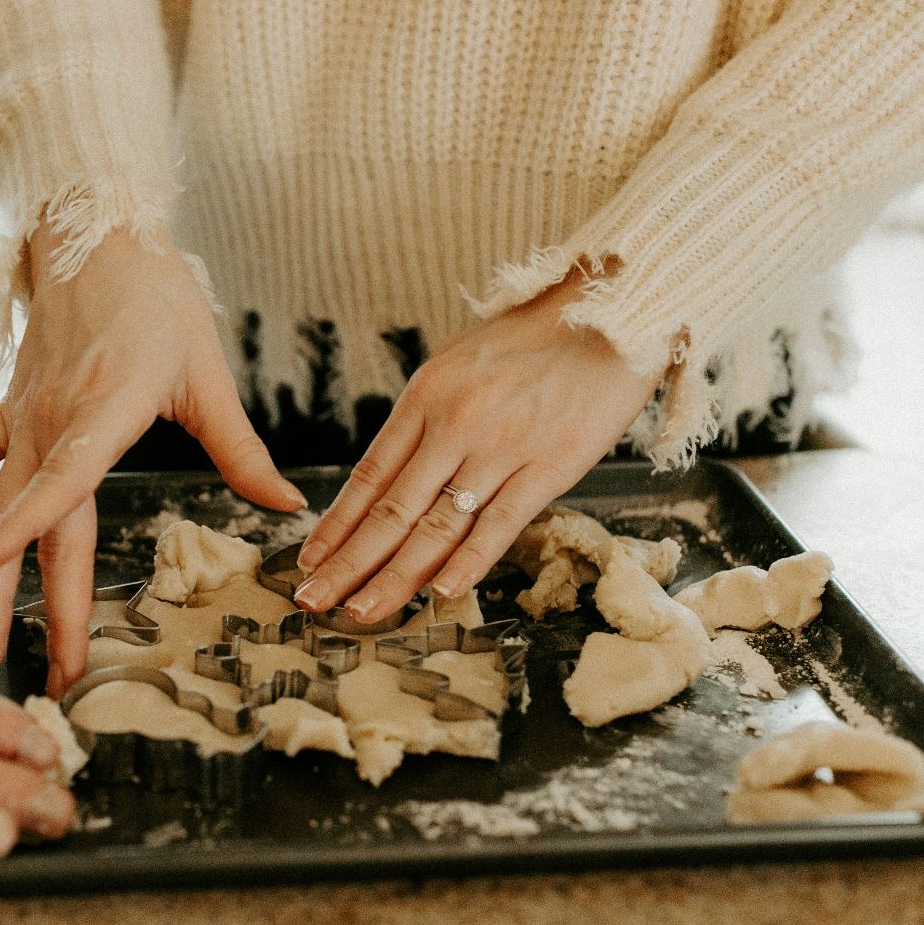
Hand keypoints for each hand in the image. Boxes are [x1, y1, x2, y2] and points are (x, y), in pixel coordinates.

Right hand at [0, 226, 303, 692]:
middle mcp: (52, 419)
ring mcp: (23, 417)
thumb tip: (289, 509)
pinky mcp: (9, 410)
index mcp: (105, 408)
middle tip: (26, 674)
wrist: (93, 231)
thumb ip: (241, 449)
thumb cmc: (156, 297)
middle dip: (24, 604)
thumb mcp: (208, 371)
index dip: (20, 528)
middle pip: (30, 523)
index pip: (60, 480)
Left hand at [294, 274, 663, 619]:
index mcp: (426, 397)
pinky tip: (440, 593)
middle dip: (348, 565)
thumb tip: (397, 465)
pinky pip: (500, 523)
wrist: (613, 311)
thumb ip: (427, 415)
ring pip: (436, 527)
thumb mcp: (459, 361)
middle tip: (314, 602)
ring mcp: (501, 448)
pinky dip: (469, 563)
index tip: (309, 561)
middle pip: (390, 510)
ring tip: (361, 613)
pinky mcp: (550, 466)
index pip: (369, 477)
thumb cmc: (535, 337)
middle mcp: (454, 425)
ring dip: (394, 577)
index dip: (336, 526)